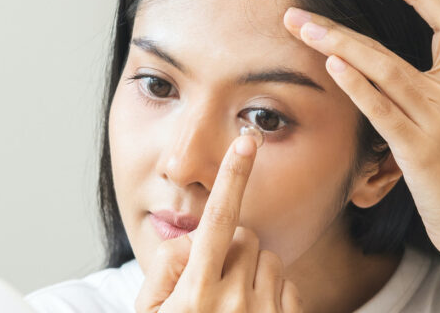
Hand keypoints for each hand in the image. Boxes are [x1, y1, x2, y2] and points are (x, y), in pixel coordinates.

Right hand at [135, 135, 302, 312]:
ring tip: (232, 300)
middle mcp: (233, 301)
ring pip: (269, 259)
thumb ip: (165, 266)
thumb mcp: (150, 309)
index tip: (246, 144)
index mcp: (196, 291)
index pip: (218, 218)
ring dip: (252, 269)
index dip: (233, 176)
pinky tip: (252, 310)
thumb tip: (192, 236)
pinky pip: (289, 285)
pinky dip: (272, 292)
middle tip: (213, 279)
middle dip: (230, 246)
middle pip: (246, 236)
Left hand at [283, 0, 439, 290]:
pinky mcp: (418, 150)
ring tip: (303, 30)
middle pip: (389, 48)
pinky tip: (332, 66)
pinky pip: (383, 110)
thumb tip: (420, 75)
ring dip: (338, 46)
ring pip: (384, 70)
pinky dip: (357, 86)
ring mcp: (435, 121)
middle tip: (299, 14)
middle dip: (339, 29)